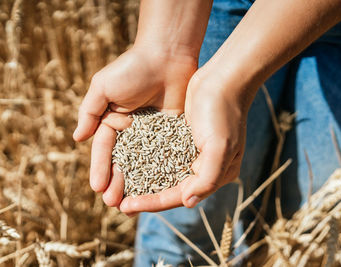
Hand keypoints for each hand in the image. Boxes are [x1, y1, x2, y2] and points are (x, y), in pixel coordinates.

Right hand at [73, 46, 196, 207]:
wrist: (167, 54)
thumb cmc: (132, 68)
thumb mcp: (103, 87)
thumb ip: (90, 112)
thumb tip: (77, 139)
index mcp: (113, 121)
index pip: (105, 150)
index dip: (100, 169)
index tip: (97, 188)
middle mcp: (131, 131)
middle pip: (123, 162)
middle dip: (117, 182)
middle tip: (114, 203)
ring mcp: (153, 134)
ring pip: (144, 164)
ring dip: (137, 184)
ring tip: (132, 204)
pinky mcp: (173, 133)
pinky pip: (166, 156)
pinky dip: (162, 173)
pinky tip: (159, 190)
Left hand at [119, 69, 250, 212]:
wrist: (223, 78)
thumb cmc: (224, 112)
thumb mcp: (220, 147)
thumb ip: (207, 178)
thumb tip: (188, 202)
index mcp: (215, 175)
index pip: (178, 196)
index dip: (151, 203)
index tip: (125, 206)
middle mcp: (202, 167)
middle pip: (168, 188)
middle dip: (142, 196)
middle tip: (116, 202)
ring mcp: (191, 152)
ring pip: (161, 172)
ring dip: (140, 180)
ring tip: (117, 186)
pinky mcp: (181, 136)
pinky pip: (159, 153)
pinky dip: (143, 160)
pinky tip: (126, 162)